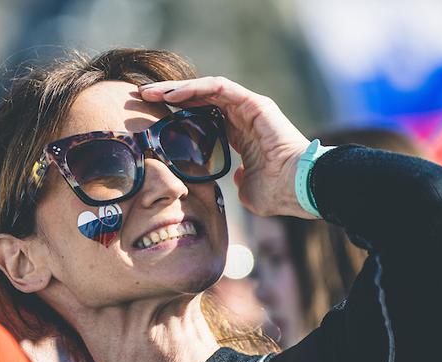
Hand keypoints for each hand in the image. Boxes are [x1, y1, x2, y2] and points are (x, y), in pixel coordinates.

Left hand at [140, 76, 314, 217]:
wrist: (299, 189)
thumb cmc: (278, 193)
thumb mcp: (249, 191)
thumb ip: (239, 183)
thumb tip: (234, 181)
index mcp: (240, 135)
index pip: (203, 118)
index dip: (177, 115)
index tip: (151, 118)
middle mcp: (244, 117)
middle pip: (201, 100)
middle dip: (170, 97)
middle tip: (142, 97)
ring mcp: (250, 107)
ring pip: (207, 90)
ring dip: (177, 89)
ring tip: (152, 92)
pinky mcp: (255, 103)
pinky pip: (220, 88)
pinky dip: (195, 88)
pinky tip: (174, 94)